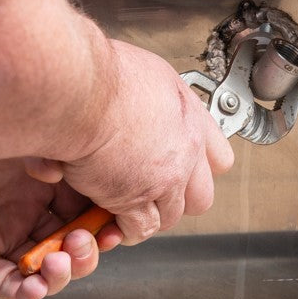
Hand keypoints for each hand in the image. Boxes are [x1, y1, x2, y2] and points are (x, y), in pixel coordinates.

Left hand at [0, 148, 118, 298]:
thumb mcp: (20, 133)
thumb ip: (52, 146)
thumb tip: (74, 165)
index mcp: (45, 179)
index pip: (86, 206)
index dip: (105, 218)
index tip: (119, 221)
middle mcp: (28, 208)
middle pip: (73, 240)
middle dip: (88, 247)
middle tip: (85, 238)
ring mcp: (5, 235)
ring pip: (48, 266)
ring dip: (64, 270)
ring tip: (62, 257)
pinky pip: (9, 285)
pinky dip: (29, 289)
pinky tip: (38, 281)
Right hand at [56, 40, 233, 244]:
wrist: (79, 90)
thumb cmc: (94, 72)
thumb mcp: (138, 69)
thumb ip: (145, 95)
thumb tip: (133, 97)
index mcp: (185, 110)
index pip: (218, 155)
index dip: (199, 167)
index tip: (186, 169)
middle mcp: (185, 145)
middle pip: (201, 193)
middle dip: (179, 198)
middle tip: (155, 192)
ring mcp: (166, 176)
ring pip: (172, 214)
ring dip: (150, 214)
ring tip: (128, 207)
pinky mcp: (136, 199)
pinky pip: (141, 228)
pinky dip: (126, 229)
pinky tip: (112, 219)